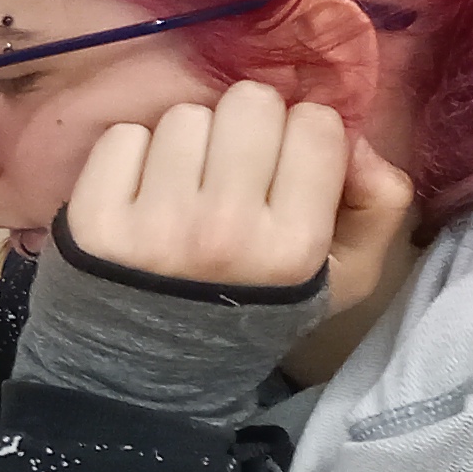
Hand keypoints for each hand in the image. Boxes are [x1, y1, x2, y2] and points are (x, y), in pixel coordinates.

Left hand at [61, 77, 415, 292]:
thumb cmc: (257, 309)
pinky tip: (140, 197)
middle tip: (232, 171)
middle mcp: (225, 231)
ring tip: (185, 190)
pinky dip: (132, 157)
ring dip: (188, 144)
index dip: (303, 137)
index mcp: (294, 247)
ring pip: (186, 116)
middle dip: (245, 129)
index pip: (316, 124)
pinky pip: (124, 137)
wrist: (152, 369)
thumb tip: (357, 138)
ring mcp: (155, 224)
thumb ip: (378, 204)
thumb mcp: (342, 276)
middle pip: (250, 103)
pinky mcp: (94, 220)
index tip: (286, 168)